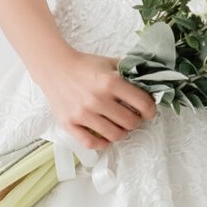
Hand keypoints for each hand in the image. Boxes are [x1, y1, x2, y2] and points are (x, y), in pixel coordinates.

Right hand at [37, 48, 155, 153]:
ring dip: (121, 132)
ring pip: (114, 135)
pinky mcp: (69, 124)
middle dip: (135, 121)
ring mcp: (82, 113)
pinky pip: (91, 143)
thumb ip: (130, 72)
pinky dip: (102, 143)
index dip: (150, 110)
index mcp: (110, 82)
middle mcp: (97, 99)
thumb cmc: (85, 66)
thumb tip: (151, 83)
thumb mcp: (110, 63)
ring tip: (119, 126)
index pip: (143, 104)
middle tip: (132, 117)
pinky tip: (104, 136)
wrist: (54, 67)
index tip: (148, 111)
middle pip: (130, 123)